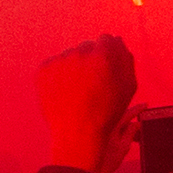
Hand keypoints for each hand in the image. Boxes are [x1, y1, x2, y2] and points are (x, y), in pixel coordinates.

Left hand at [35, 36, 138, 172]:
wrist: (77, 133)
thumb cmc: (106, 112)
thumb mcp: (129, 86)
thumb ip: (125, 59)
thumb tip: (117, 42)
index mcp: (103, 54)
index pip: (106, 39)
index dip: (107, 54)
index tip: (104, 69)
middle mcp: (79, 52)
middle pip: (87, 47)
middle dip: (90, 59)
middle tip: (90, 83)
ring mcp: (59, 60)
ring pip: (69, 56)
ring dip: (73, 67)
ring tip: (76, 90)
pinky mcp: (43, 69)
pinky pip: (54, 65)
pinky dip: (58, 75)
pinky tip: (64, 91)